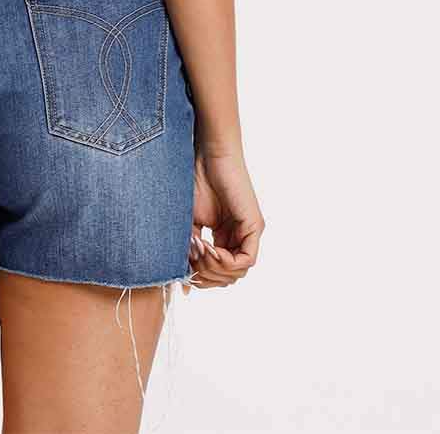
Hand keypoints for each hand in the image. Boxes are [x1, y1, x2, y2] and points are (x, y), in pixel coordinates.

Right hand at [186, 147, 263, 289]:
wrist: (207, 155)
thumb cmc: (195, 180)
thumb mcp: (188, 223)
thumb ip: (190, 250)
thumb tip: (186, 283)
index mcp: (226, 237)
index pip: (220, 274)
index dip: (202, 277)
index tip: (185, 268)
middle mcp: (240, 237)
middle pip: (229, 278)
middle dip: (206, 275)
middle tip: (191, 257)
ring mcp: (249, 233)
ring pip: (237, 273)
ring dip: (214, 268)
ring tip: (198, 250)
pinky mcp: (254, 227)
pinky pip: (246, 260)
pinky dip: (225, 262)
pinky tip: (210, 249)